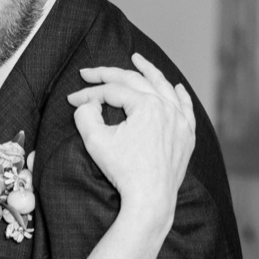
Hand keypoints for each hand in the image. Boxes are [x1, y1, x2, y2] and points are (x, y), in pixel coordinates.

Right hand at [68, 53, 196, 219]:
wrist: (150, 199)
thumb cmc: (123, 172)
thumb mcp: (95, 140)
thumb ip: (85, 114)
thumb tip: (87, 103)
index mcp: (146, 105)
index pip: (112, 91)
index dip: (89, 92)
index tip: (72, 99)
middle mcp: (166, 107)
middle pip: (136, 81)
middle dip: (110, 74)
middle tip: (92, 72)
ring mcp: (180, 121)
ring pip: (164, 87)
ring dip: (149, 72)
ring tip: (138, 59)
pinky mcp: (186, 136)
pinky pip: (185, 108)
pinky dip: (179, 95)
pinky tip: (175, 87)